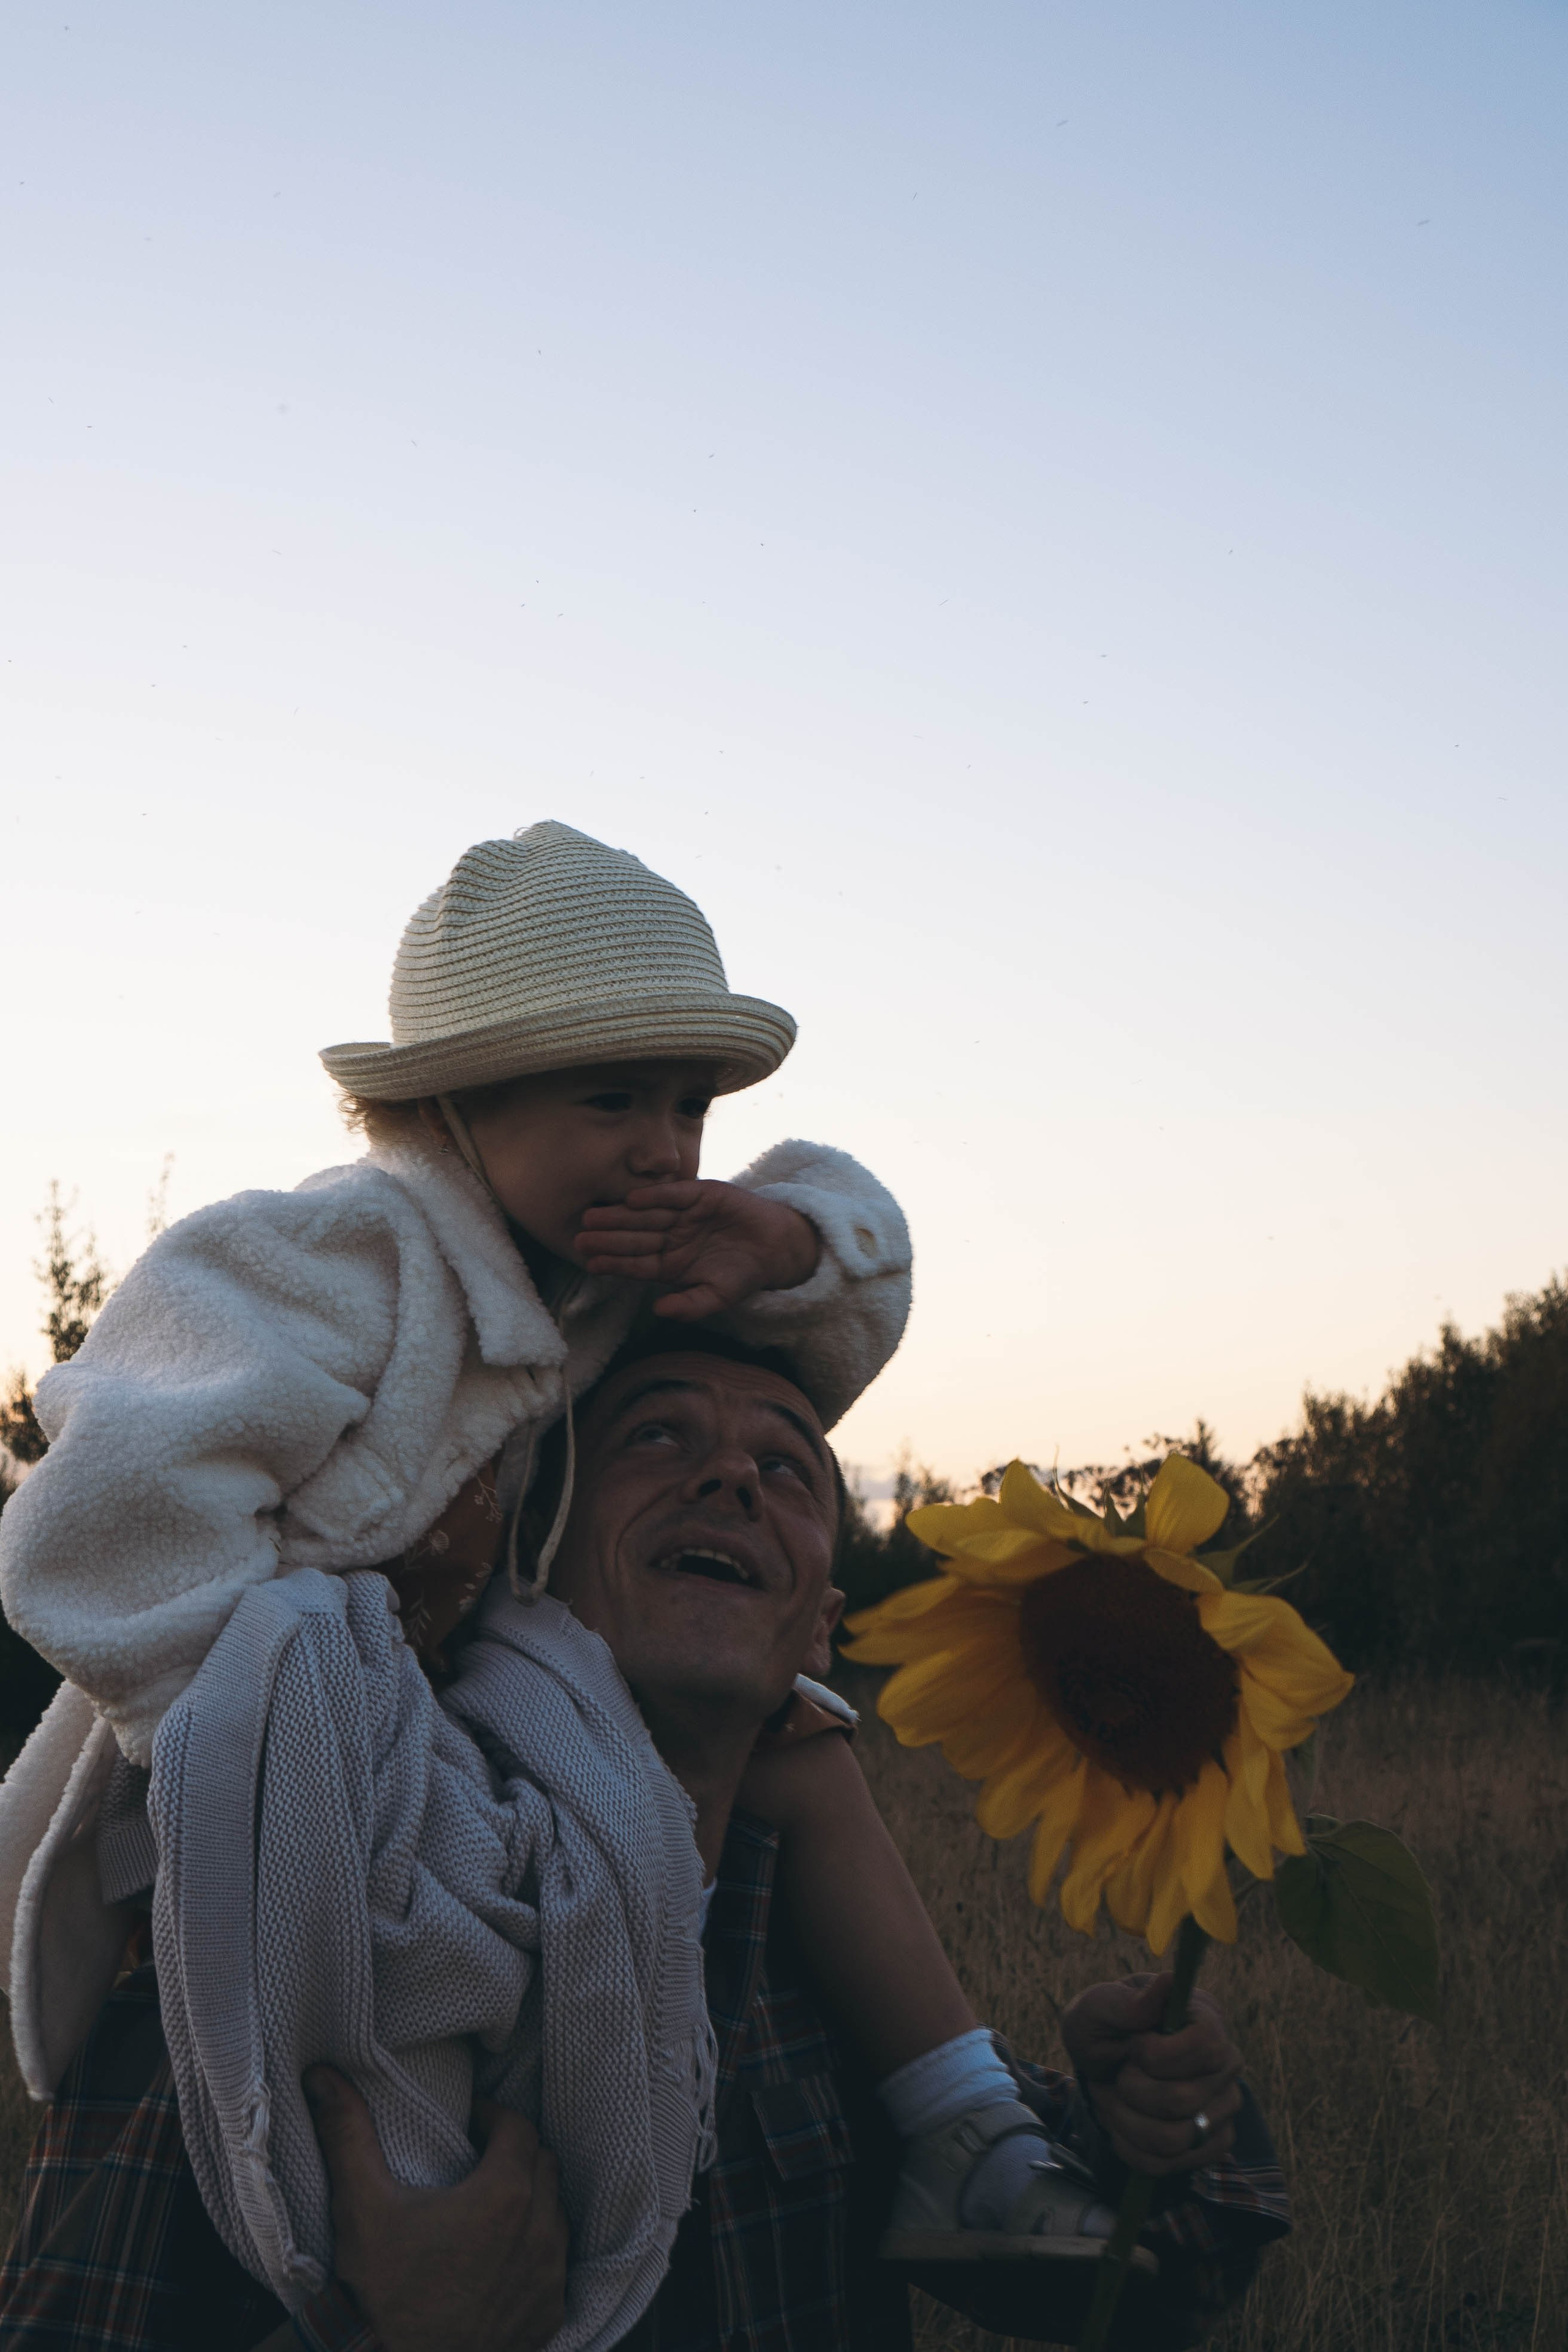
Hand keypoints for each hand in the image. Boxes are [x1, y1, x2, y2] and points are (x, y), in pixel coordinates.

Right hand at [303, 2067, 567, 2351]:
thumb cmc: (381, 2297)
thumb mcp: (361, 2208)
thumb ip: (348, 2134)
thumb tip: (324, 2076)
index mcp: (504, 2196)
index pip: (518, 2127)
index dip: (493, 2118)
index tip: (468, 2125)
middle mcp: (540, 2232)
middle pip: (542, 2165)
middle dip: (514, 2154)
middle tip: (477, 2161)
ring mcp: (549, 2278)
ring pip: (555, 2214)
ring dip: (530, 2202)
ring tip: (488, 2209)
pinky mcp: (549, 2315)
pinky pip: (556, 2266)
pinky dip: (535, 2253)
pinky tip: (500, 2260)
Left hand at [574, 1180, 819, 1318]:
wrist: (777, 1247)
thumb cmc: (743, 1275)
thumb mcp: (718, 1297)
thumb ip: (690, 1306)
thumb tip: (659, 1311)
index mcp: (671, 1264)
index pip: (636, 1264)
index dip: (613, 1263)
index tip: (589, 1263)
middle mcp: (672, 1238)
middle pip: (634, 1238)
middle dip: (608, 1238)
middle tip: (579, 1236)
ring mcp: (685, 1215)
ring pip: (646, 1216)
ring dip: (620, 1216)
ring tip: (593, 1217)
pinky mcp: (701, 1194)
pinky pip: (674, 1194)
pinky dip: (654, 1195)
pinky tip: (631, 1199)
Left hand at [1060, 1975, 1243, 2177]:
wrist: (1102, 2066)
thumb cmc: (1101, 2026)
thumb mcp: (1096, 2007)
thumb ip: (1125, 2001)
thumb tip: (1168, 1981)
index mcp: (1204, 2016)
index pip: (1208, 2045)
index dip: (1163, 2055)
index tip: (1135, 2046)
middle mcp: (1227, 2062)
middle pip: (1185, 2100)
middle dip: (1132, 2090)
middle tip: (1118, 2073)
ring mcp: (1225, 2107)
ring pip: (1175, 2139)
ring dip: (1126, 2122)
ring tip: (1114, 2099)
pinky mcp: (1212, 2144)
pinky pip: (1169, 2165)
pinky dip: (1131, 2148)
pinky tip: (1123, 2124)